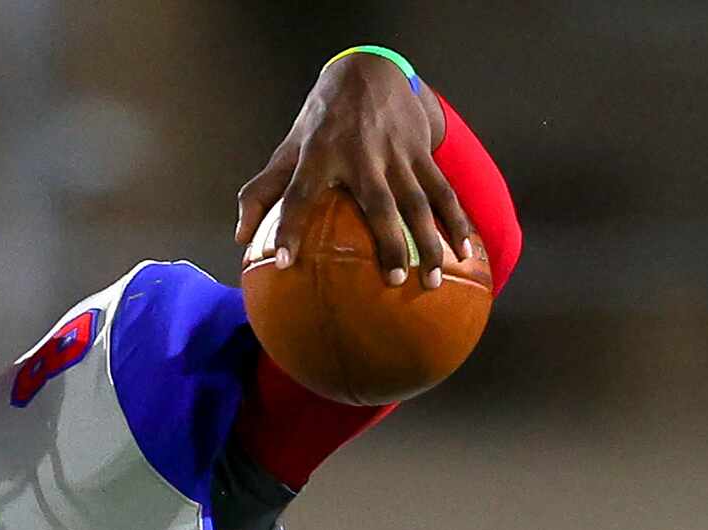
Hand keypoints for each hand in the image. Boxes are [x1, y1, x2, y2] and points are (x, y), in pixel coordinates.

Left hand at [236, 51, 471, 288]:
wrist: (369, 71)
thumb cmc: (322, 122)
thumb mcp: (290, 147)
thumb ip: (262, 190)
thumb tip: (240, 238)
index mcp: (320, 153)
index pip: (299, 194)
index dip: (290, 227)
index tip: (284, 262)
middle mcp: (361, 154)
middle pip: (378, 204)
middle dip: (388, 242)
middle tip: (393, 281)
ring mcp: (397, 153)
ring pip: (419, 201)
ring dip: (429, 241)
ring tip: (432, 279)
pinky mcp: (421, 151)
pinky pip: (443, 190)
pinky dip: (457, 221)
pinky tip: (467, 252)